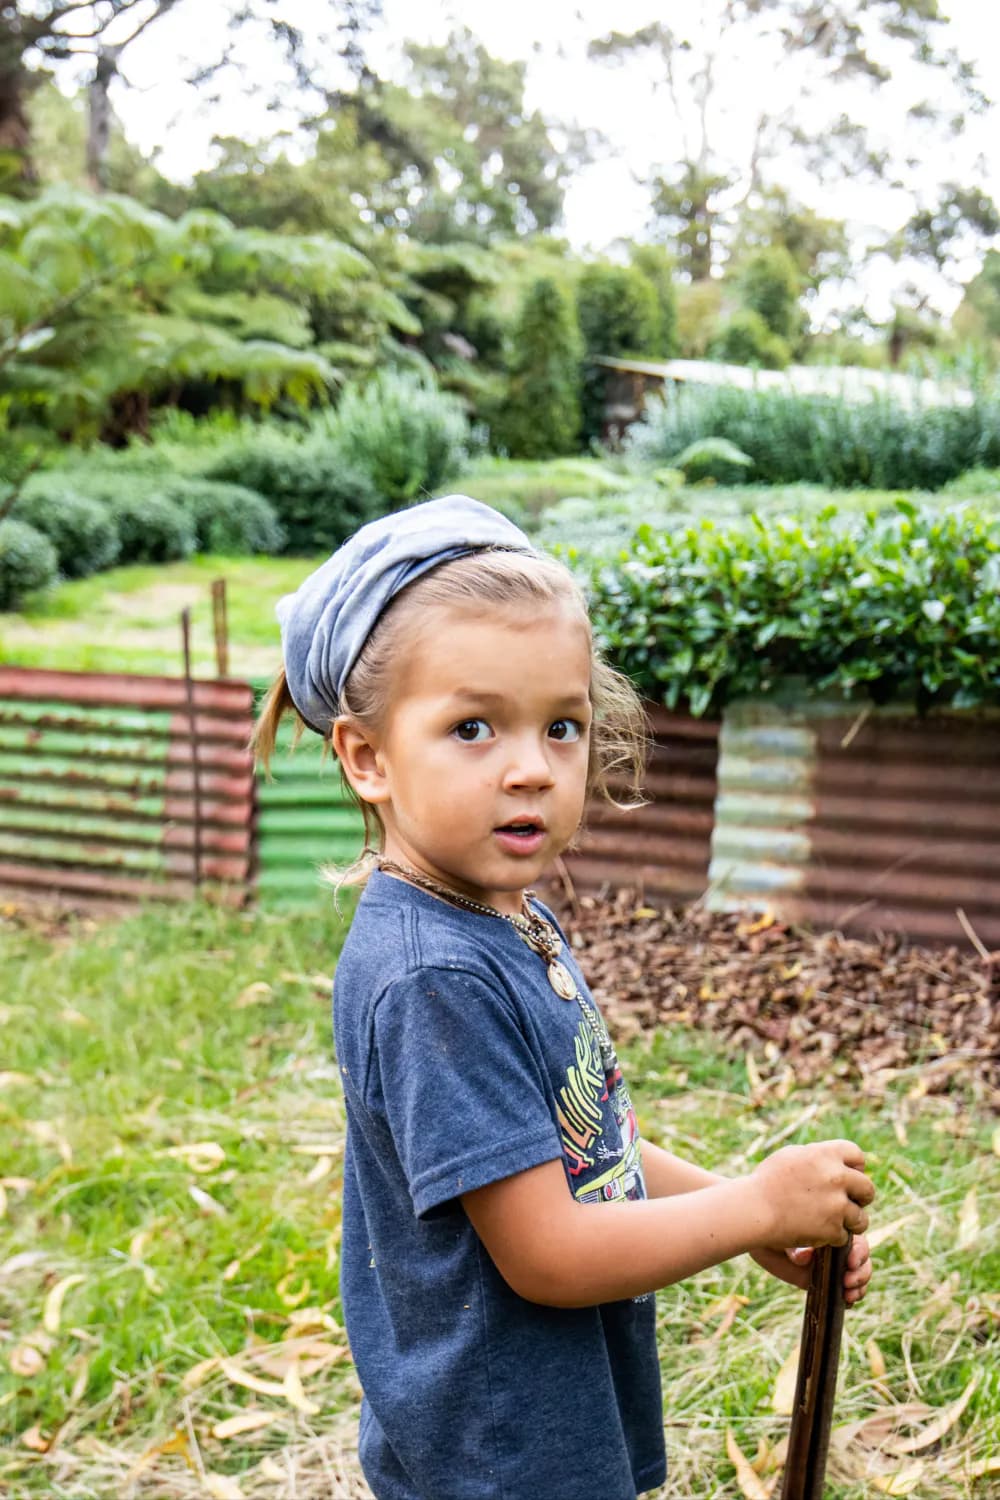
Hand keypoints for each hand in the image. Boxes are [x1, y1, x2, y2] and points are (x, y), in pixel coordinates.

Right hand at [750, 1139, 873, 1249]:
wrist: (754, 1209)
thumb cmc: (768, 1181)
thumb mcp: (792, 1156)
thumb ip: (818, 1156)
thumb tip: (839, 1160)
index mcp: (826, 1154)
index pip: (857, 1156)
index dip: (855, 1168)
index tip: (847, 1176)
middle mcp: (836, 1177)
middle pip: (867, 1188)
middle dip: (860, 1197)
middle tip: (849, 1203)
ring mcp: (836, 1204)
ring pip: (861, 1217)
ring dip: (851, 1221)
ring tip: (835, 1222)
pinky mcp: (832, 1229)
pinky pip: (844, 1235)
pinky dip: (833, 1237)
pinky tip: (818, 1232)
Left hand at [753, 1232, 872, 1305]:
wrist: (763, 1240)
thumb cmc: (774, 1231)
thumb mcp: (782, 1236)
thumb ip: (796, 1246)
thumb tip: (804, 1258)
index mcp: (832, 1230)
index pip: (856, 1240)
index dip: (858, 1252)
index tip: (850, 1262)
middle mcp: (837, 1247)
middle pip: (862, 1259)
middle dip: (861, 1272)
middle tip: (848, 1281)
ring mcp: (834, 1266)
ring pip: (859, 1274)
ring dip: (859, 1285)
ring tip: (848, 1293)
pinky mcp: (828, 1282)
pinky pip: (848, 1290)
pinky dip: (852, 1296)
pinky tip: (847, 1300)